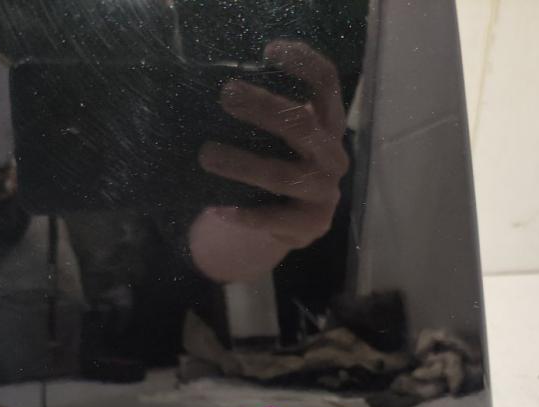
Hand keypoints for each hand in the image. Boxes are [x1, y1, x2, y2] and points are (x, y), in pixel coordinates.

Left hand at [191, 40, 349, 282]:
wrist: (293, 225)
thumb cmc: (282, 167)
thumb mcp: (283, 139)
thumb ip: (268, 116)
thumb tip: (220, 88)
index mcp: (329, 125)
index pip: (326, 84)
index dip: (303, 63)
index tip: (269, 50)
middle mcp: (332, 156)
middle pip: (303, 125)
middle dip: (263, 108)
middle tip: (226, 95)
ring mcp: (325, 192)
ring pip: (282, 175)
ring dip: (241, 164)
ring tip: (206, 155)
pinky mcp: (311, 225)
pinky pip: (273, 218)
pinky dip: (244, 214)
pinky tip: (218, 209)